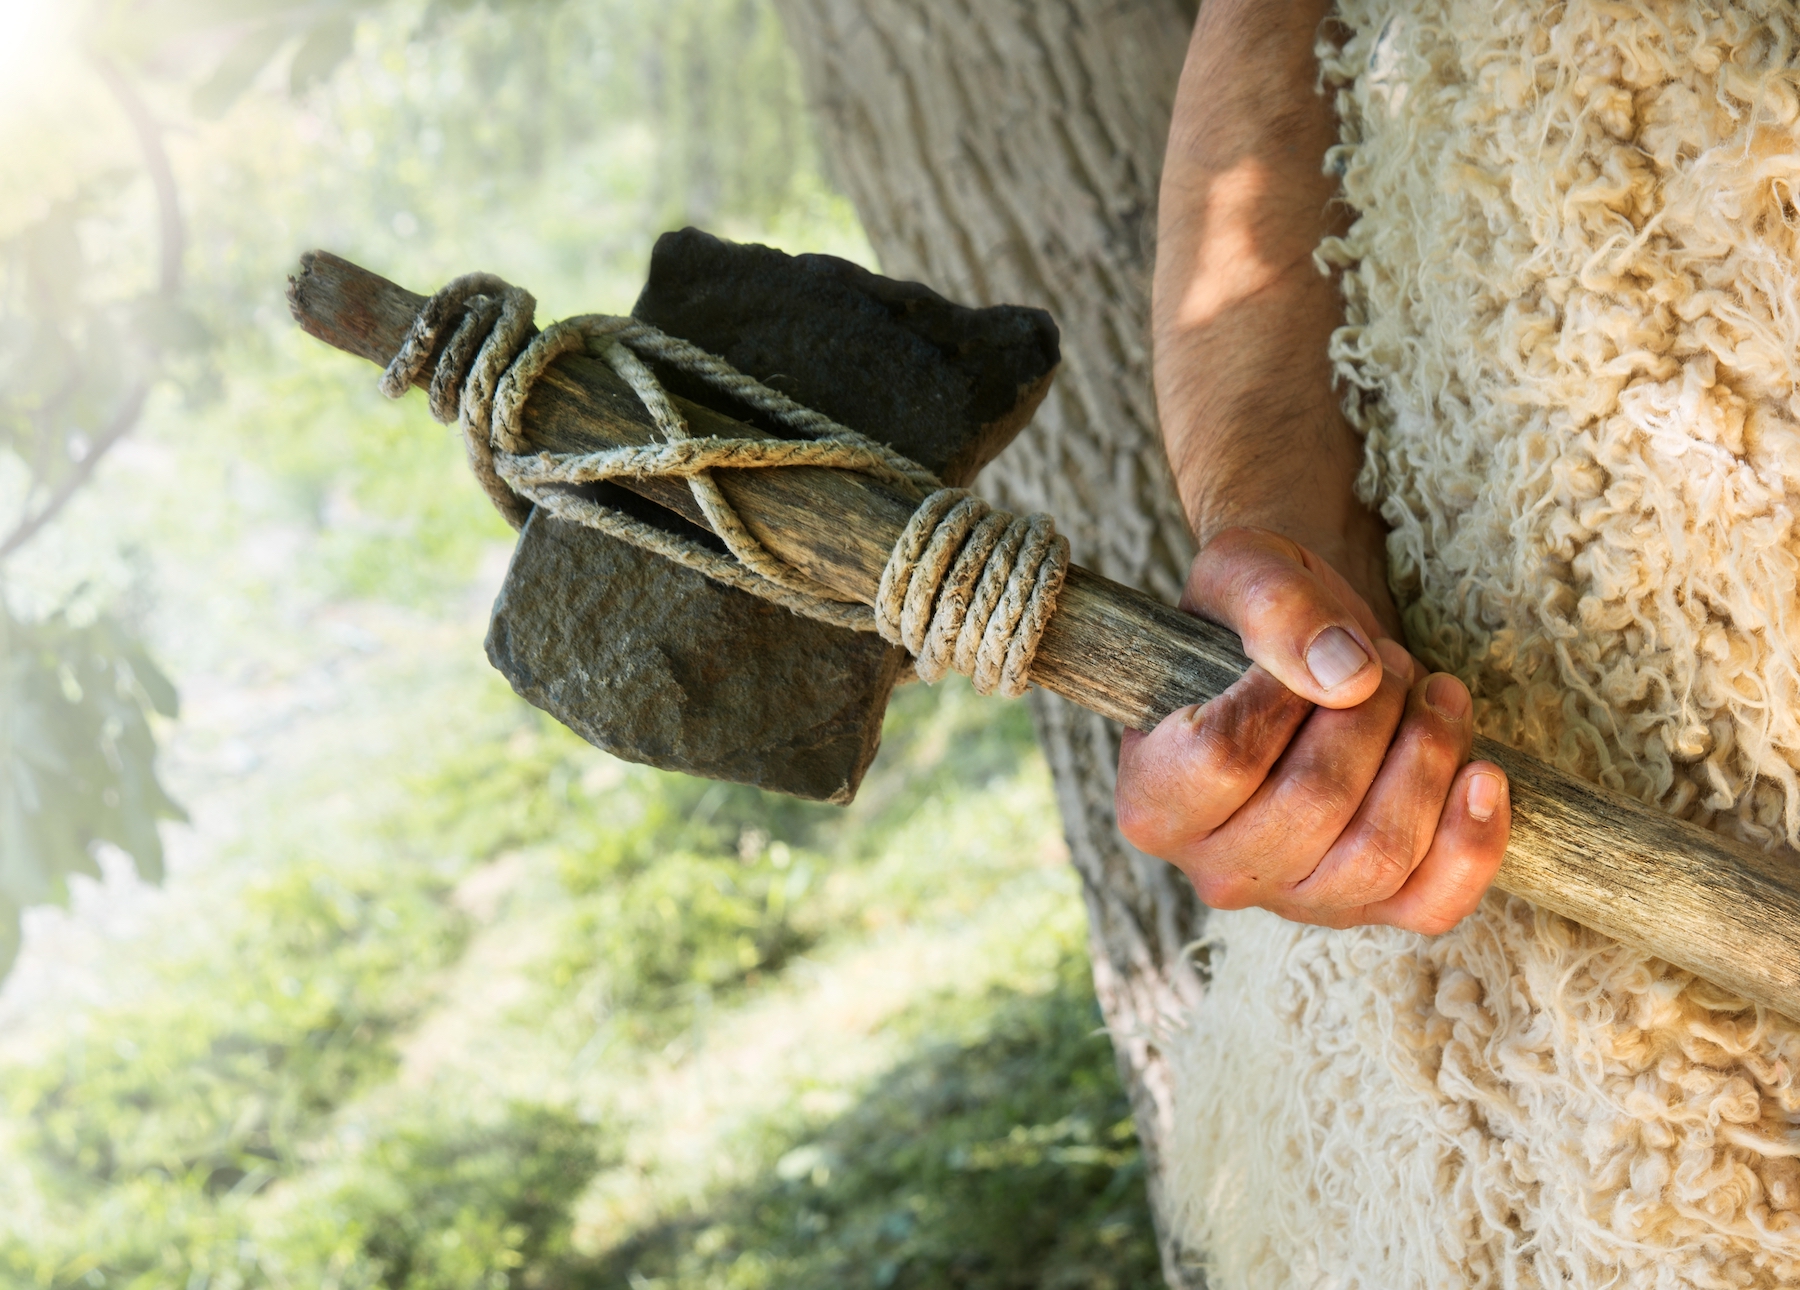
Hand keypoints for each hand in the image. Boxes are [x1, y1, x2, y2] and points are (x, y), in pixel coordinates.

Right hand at [1115, 528, 1508, 933]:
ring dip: (1425, 754)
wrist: (1309, 649)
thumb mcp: (1242, 573)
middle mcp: (1212, 868)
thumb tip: (1348, 678)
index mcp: (1152, 798)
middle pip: (1312, 804)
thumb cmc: (1258, 613)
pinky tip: (1485, 774)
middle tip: (1381, 661)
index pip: (1220, 758)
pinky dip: (1473, 840)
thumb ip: (1274, 610)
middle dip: (1371, 712)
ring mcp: (1292, 898)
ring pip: (1377, 852)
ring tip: (1431, 693)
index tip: (1305, 646)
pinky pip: (1431, 902)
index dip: (1281, 692)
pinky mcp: (1368, 908)